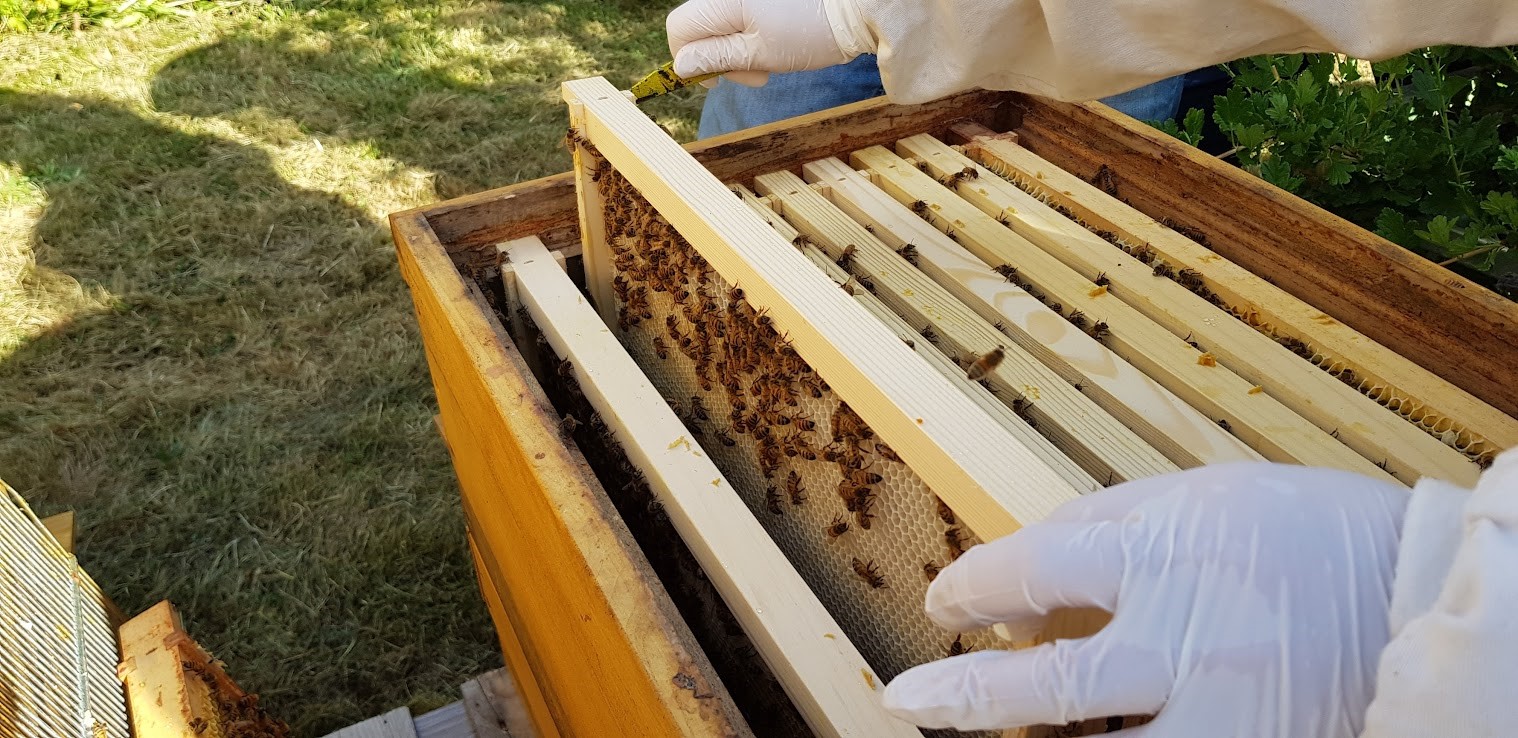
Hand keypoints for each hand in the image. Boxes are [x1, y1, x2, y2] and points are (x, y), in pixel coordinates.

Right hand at [666, 0, 861, 86]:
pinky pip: (740, 18)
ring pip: (720, 26)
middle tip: (755, 75)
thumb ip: (717, 57)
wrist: (855, 8)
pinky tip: (774, 46)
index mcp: (723, 0)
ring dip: (737, 50)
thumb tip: (681, 65)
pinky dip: (750, 37)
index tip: (714, 81)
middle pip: (699, 27)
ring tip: (769, 63)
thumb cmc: (811, 32)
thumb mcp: (760, 53)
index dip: (687, 59)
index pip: (679, 28)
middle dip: (718, 57)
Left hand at [883, 462, 1409, 734]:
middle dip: (963, 699)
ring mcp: (1219, 712)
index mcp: (1166, 555)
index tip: (946, 599)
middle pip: (1047, 689)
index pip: (1032, 572)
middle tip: (907, 699)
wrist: (1416, 592)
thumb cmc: (1304, 533)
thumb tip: (1016, 573)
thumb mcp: (1197, 495)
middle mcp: (1185, 641)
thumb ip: (1100, 527)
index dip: (972, 589)